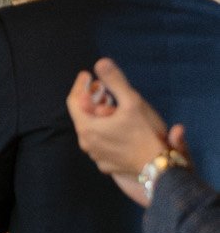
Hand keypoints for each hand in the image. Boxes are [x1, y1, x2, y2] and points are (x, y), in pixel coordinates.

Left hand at [66, 58, 171, 200]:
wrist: (159, 168)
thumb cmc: (145, 134)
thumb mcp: (132, 102)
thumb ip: (115, 81)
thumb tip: (100, 63)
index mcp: (87, 129)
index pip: (73, 101)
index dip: (80, 85)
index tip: (87, 74)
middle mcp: (87, 145)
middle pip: (82, 116)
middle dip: (91, 99)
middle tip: (101, 87)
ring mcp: (97, 156)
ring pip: (92, 130)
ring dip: (99, 116)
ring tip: (111, 105)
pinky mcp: (107, 164)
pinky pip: (102, 143)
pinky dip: (106, 131)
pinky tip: (119, 126)